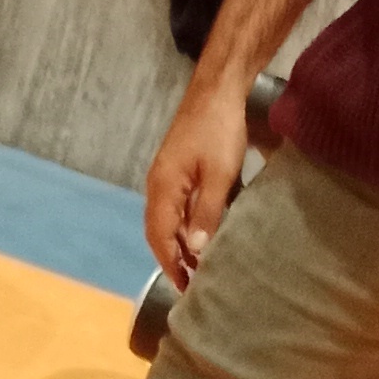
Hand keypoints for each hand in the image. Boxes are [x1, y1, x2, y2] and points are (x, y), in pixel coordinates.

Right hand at [145, 83, 249, 289]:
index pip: (160, 237)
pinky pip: (177, 206)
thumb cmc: (219, 130)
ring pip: (169, 219)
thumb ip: (207, 213)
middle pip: (159, 231)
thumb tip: (195, 250)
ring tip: (199, 265)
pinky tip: (203, 232)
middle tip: (193, 283)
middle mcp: (159, 185)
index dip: (171, 264)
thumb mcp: (219, 175)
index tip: (185, 288)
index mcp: (163, 188)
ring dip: (180, 242)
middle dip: (173, 258)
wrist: (218, 90)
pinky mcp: (180, 168)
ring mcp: (168, 176)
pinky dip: (186, 224)